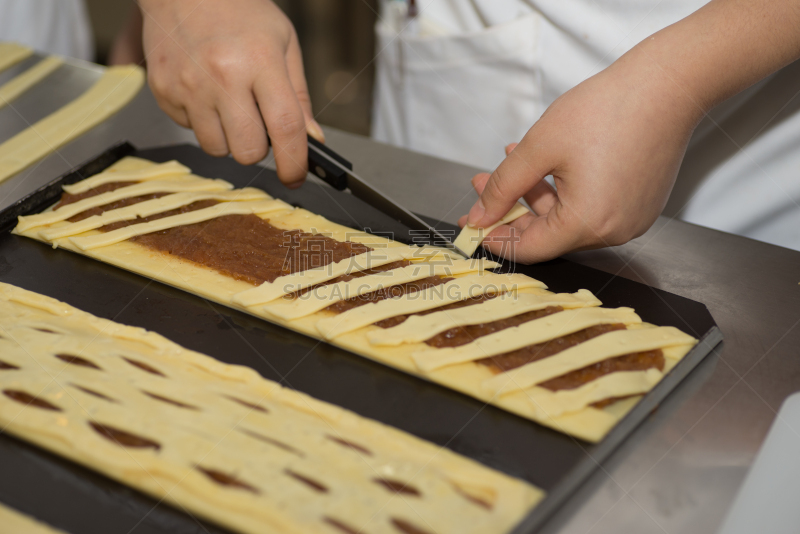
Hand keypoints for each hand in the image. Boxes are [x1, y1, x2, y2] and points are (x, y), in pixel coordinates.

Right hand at [140, 0, 323, 186]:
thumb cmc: (239, 11)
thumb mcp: (284, 44)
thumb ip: (298, 96)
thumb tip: (311, 140)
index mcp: (260, 61)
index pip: (285, 128)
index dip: (294, 161)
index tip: (296, 175)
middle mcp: (222, 76)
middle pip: (248, 151)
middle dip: (259, 149)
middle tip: (259, 126)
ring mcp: (188, 86)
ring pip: (217, 149)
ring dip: (229, 138)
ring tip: (229, 104)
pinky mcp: (164, 92)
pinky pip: (190, 131)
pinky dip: (202, 122)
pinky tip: (205, 92)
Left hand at [459, 49, 701, 262]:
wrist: (668, 83)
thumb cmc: (608, 109)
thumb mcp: (538, 147)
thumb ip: (502, 187)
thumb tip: (478, 218)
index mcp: (589, 223)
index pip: (530, 249)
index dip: (495, 238)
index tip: (472, 223)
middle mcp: (614, 231)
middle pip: (548, 234)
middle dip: (511, 208)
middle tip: (483, 183)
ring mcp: (630, 219)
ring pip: (567, 218)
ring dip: (535, 194)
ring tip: (511, 160)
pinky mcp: (638, 204)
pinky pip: (590, 207)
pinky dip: (563, 190)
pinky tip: (545, 164)